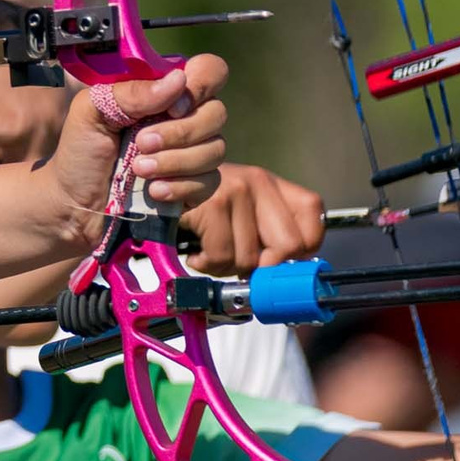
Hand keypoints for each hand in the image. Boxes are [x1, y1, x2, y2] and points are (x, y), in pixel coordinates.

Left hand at [44, 56, 227, 243]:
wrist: (73, 204)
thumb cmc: (80, 152)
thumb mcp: (91, 112)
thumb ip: (131, 92)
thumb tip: (178, 80)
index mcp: (163, 92)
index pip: (209, 70)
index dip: (200, 84)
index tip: (171, 107)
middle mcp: (185, 118)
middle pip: (217, 112)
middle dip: (179, 132)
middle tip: (140, 143)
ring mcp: (193, 153)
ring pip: (215, 149)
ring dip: (174, 161)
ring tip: (137, 169)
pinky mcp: (195, 186)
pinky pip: (209, 181)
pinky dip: (179, 186)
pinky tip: (152, 191)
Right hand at [180, 163, 325, 273]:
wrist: (147, 188)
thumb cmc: (194, 208)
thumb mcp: (237, 214)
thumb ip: (267, 236)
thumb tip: (286, 280)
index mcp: (271, 183)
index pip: (313, 220)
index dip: (300, 251)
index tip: (274, 260)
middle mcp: (258, 180)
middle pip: (288, 247)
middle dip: (261, 267)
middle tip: (237, 262)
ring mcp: (235, 190)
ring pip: (251, 258)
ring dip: (225, 267)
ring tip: (208, 252)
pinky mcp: (212, 203)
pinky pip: (222, 255)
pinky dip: (205, 263)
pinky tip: (196, 252)